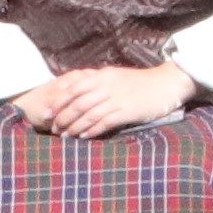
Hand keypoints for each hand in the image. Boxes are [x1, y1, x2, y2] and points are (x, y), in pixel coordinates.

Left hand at [21, 62, 197, 138]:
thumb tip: (78, 88)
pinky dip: (92, 130)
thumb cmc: (140, 82)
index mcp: (103, 75)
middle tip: (53, 128)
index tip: (47, 112)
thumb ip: (98, 81)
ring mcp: (117, 98)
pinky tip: (84, 137)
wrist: (166, 84)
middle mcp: (107, 85)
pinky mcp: (127, 111)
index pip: (73, 87)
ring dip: (75, 127)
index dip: (58, 101)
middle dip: (63, 117)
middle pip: (78, 102)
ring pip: (89, 114)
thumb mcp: (116, 76)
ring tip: (65, 136)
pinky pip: (105, 122)